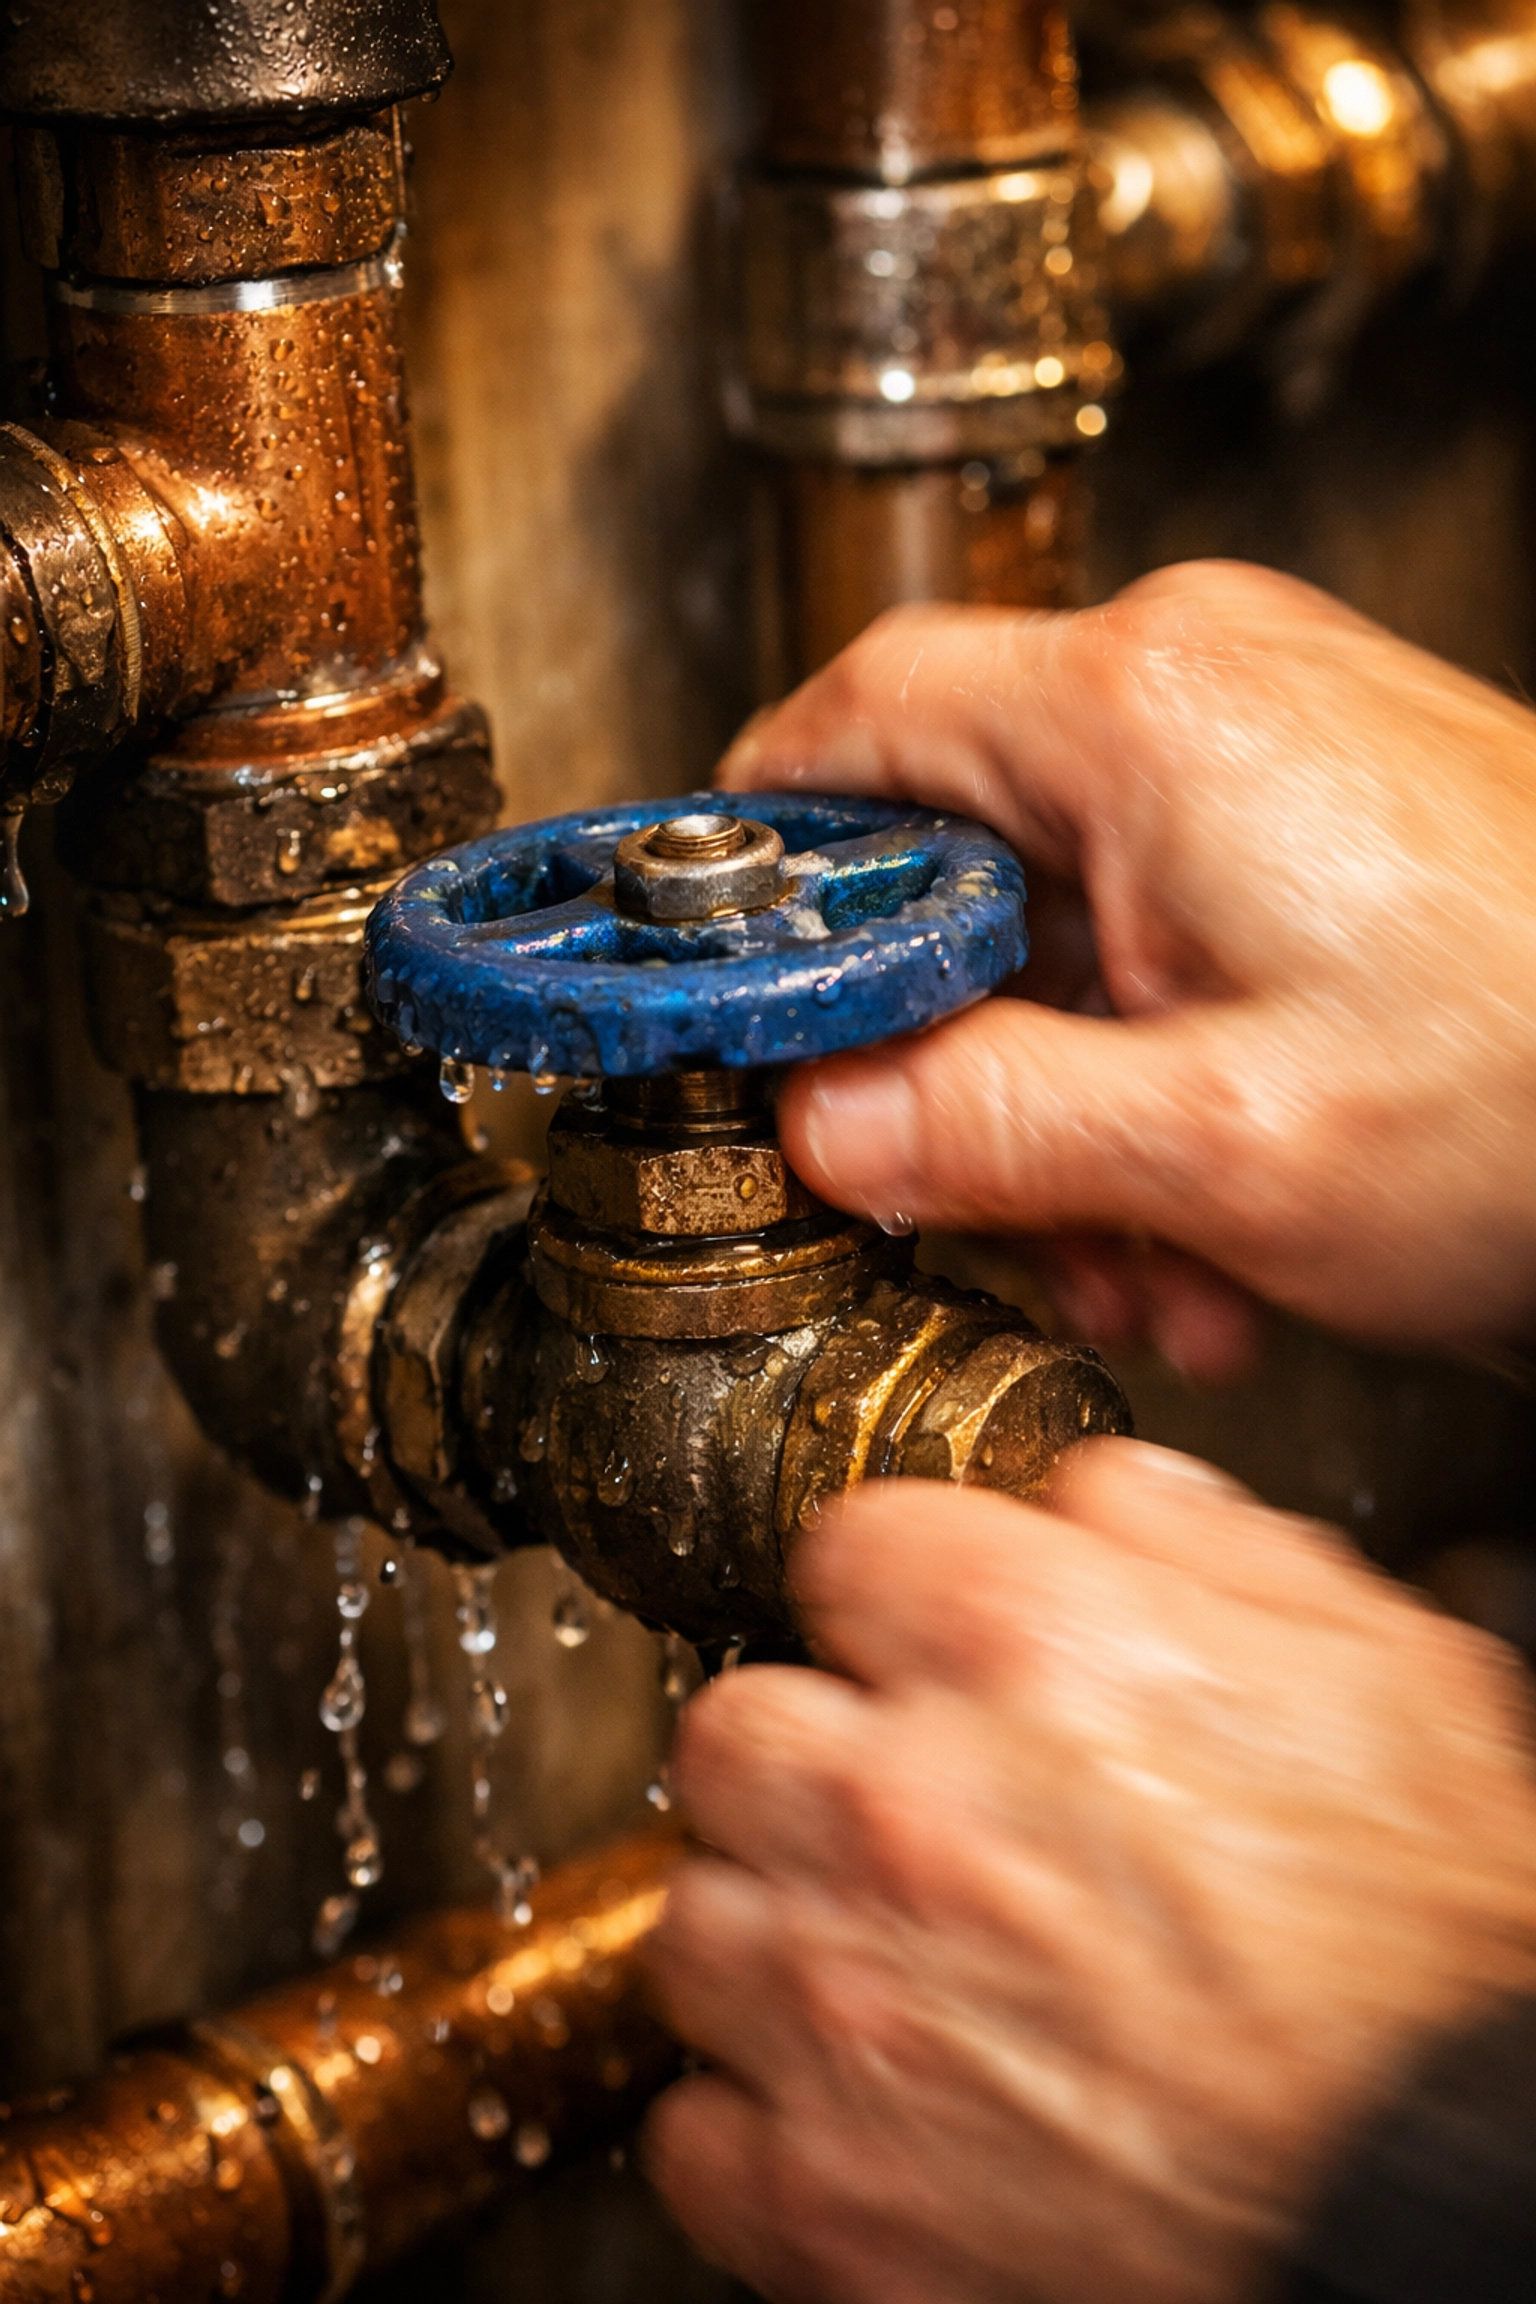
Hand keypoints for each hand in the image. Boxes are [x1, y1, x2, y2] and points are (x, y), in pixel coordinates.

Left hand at [643, 1443, 1535, 2303]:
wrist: (1470, 2200)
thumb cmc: (1439, 1960)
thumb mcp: (1381, 1672)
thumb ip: (1203, 1546)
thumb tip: (1098, 1503)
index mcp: (1024, 1648)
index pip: (844, 1551)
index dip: (892, 1598)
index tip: (916, 1642)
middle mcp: (902, 1808)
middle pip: (733, 1729)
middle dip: (808, 1755)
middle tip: (894, 1804)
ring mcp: (847, 2007)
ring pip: (697, 1918)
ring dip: (777, 1931)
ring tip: (885, 1961)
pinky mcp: (830, 2200)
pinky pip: (696, 2128)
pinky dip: (758, 2119)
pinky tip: (858, 2100)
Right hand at [718, 563, 1535, 1368]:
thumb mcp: (1218, 1144)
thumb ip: (983, 1129)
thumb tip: (824, 1123)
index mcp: (1143, 714)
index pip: (853, 719)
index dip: (767, 860)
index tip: (729, 979)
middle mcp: (1200, 692)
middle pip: (959, 854)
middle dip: (956, 1058)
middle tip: (979, 1193)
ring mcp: (1269, 748)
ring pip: (1065, 924)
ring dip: (1066, 1102)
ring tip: (1144, 1239)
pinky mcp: (1321, 818)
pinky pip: (1167, 937)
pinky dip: (1155, 1075)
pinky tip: (1210, 1204)